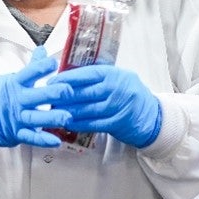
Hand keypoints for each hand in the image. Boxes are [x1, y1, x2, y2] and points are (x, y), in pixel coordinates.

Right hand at [0, 47, 71, 148]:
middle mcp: (17, 100)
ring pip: (35, 118)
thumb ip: (31, 67)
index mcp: (15, 84)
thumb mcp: (11, 78)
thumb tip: (42, 50)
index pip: (28, 73)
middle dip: (52, 94)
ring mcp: (16, 118)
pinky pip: (30, 137)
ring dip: (51, 118)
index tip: (53, 63)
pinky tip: (55, 140)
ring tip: (67, 117)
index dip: (40, 68)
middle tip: (67, 91)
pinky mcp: (16, 133)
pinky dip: (42, 140)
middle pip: (36, 96)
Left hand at [47, 63, 163, 148]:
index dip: (67, 78)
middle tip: (47, 99)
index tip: (51, 82)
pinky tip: (66, 123)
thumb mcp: (116, 78)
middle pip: (85, 93)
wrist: (151, 115)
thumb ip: (96, 77)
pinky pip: (93, 124)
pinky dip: (78, 124)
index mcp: (114, 74)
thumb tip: (66, 77)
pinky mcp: (117, 123)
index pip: (87, 74)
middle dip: (64, 97)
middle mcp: (117, 88)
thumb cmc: (127, 94)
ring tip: (53, 112)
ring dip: (68, 112)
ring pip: (87, 110)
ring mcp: (118, 106)